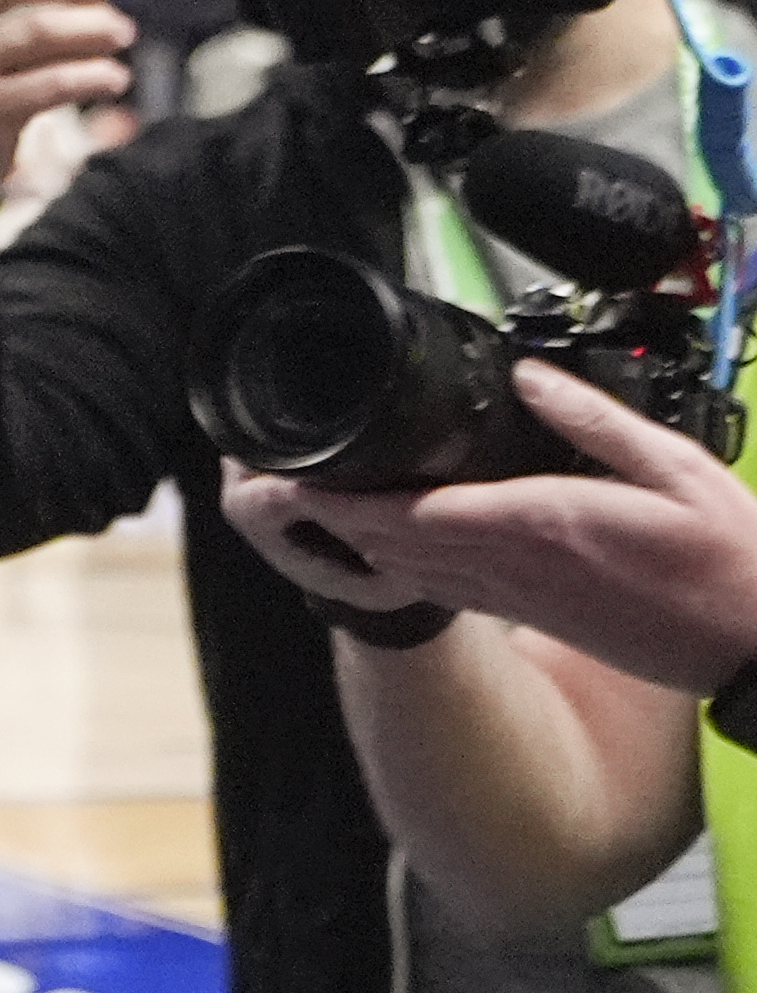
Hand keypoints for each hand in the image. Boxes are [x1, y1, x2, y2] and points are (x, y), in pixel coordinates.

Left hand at [223, 368, 756, 693]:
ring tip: (314, 501)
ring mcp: (520, 598)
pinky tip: (389, 541)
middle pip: (392, 543)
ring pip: (411, 569)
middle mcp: (515, 567)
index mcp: (543, 524)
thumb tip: (532, 378)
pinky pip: (447, 587)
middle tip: (280, 479)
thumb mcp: (680, 469)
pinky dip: (404, 563)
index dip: (347, 497)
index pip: (416, 513)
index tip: (301, 469)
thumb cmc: (731, 559)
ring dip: (358, 540)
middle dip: (331, 514)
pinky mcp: (532, 614)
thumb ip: (597, 420)